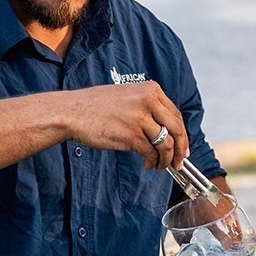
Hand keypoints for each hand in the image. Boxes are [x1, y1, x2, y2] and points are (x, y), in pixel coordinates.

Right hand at [62, 82, 188, 170]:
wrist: (73, 112)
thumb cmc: (96, 106)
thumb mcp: (128, 96)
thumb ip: (149, 108)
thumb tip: (167, 131)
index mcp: (151, 89)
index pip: (176, 115)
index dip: (182, 135)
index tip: (183, 148)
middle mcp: (149, 101)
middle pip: (176, 129)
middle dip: (180, 150)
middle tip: (179, 163)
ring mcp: (141, 118)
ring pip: (166, 144)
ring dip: (165, 159)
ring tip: (159, 166)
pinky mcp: (132, 134)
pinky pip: (151, 153)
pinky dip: (151, 162)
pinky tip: (146, 164)